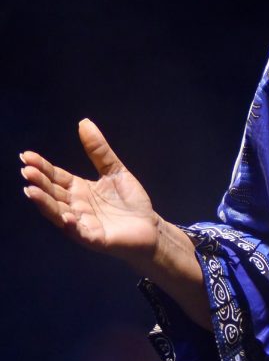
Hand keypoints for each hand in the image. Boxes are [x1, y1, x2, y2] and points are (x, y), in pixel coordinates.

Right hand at [21, 118, 159, 267]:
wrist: (150, 228)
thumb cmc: (130, 202)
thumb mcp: (114, 170)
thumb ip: (99, 150)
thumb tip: (84, 122)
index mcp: (78, 189)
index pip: (56, 177)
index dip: (42, 167)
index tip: (27, 156)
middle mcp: (76, 206)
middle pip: (53, 193)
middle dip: (39, 182)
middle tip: (26, 170)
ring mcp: (83, 223)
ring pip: (59, 213)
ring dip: (45, 203)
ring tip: (32, 191)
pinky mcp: (96, 238)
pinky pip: (80, 233)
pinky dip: (72, 226)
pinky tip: (65, 217)